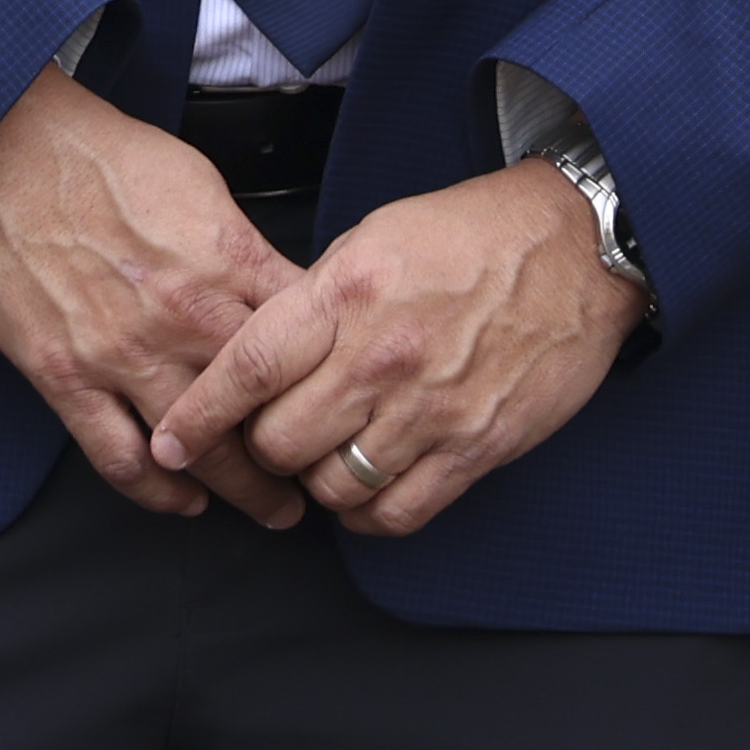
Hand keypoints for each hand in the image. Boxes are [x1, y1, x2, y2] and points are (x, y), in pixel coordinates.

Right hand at [0, 65, 309, 520]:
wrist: (4, 150)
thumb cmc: (100, 156)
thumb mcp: (203, 185)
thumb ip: (244, 250)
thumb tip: (280, 291)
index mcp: (227, 265)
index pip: (305, 347)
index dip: (332, 385)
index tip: (342, 406)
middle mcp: (182, 318)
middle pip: (264, 414)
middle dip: (300, 457)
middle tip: (321, 480)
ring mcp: (121, 355)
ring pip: (201, 452)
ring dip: (242, 492)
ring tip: (269, 509)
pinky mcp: (64, 377)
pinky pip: (120, 459)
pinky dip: (158, 492)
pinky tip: (184, 500)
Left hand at [142, 161, 642, 538]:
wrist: (576, 245)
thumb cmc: (473, 235)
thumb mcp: (373, 240)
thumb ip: (314, 301)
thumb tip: (267, 355)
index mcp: (344, 295)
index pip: (246, 369)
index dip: (198, 416)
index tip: (173, 443)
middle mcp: (380, 357)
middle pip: (279, 444)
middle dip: (266, 449)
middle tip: (278, 436)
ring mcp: (429, 408)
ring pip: (332, 487)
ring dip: (319, 482)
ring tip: (330, 457)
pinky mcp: (475, 448)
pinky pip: (397, 512)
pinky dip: (370, 514)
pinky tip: (369, 488)